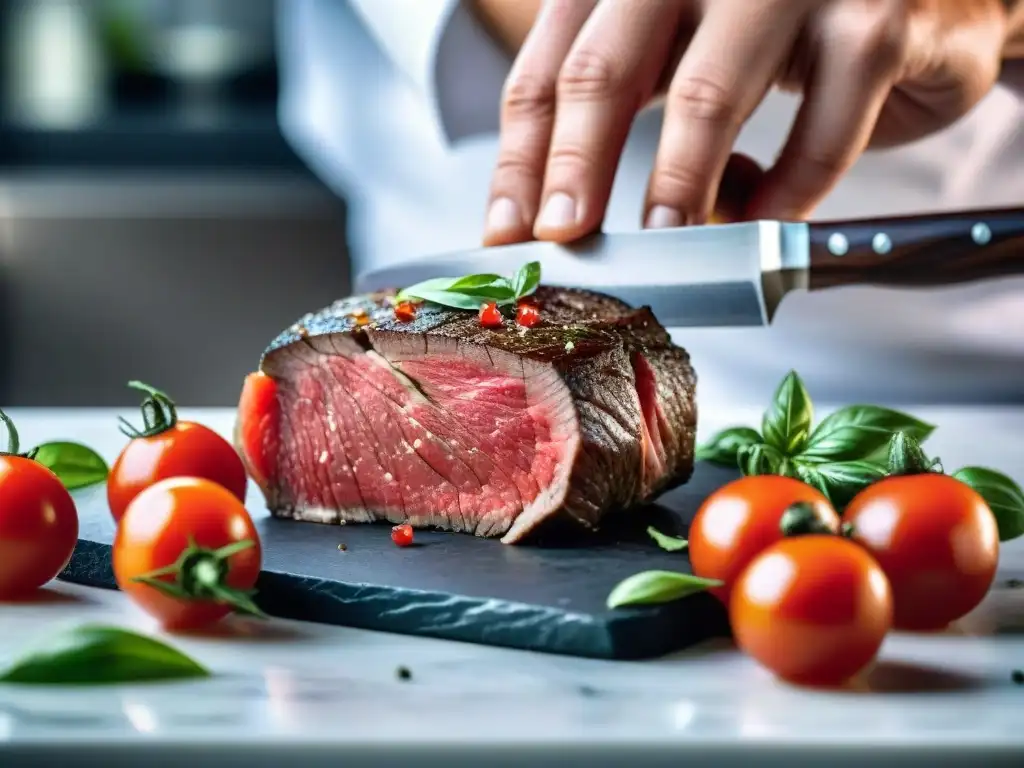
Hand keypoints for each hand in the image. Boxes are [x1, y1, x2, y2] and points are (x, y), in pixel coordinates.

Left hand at [481, 0, 1009, 245]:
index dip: (522, 155)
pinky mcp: (875, 18)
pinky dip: (788, 195)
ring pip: (706, 95)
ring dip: (675, 186)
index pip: (552, 66)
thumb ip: (638, 115)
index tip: (508, 231)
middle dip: (573, 168)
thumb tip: (575, 218)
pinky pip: (817, 132)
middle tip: (563, 240)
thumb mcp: (690, 53)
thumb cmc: (786, 31)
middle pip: (604, 70)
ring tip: (663, 245)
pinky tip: (767, 227)